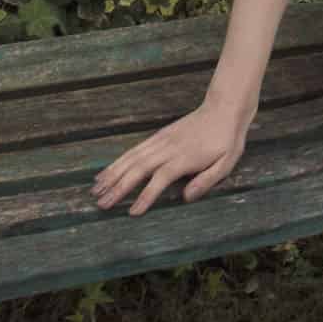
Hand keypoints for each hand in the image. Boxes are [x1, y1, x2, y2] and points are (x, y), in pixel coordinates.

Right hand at [91, 96, 255, 216]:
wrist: (223, 109)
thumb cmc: (227, 140)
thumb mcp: (226, 163)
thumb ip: (206, 181)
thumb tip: (186, 198)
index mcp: (184, 158)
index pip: (160, 179)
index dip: (145, 196)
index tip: (132, 212)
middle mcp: (167, 149)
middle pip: (138, 169)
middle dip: (118, 188)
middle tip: (101, 204)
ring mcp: (160, 141)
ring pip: (131, 158)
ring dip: (112, 174)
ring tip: (96, 190)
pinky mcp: (157, 136)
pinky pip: (134, 150)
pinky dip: (118, 161)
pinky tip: (107, 171)